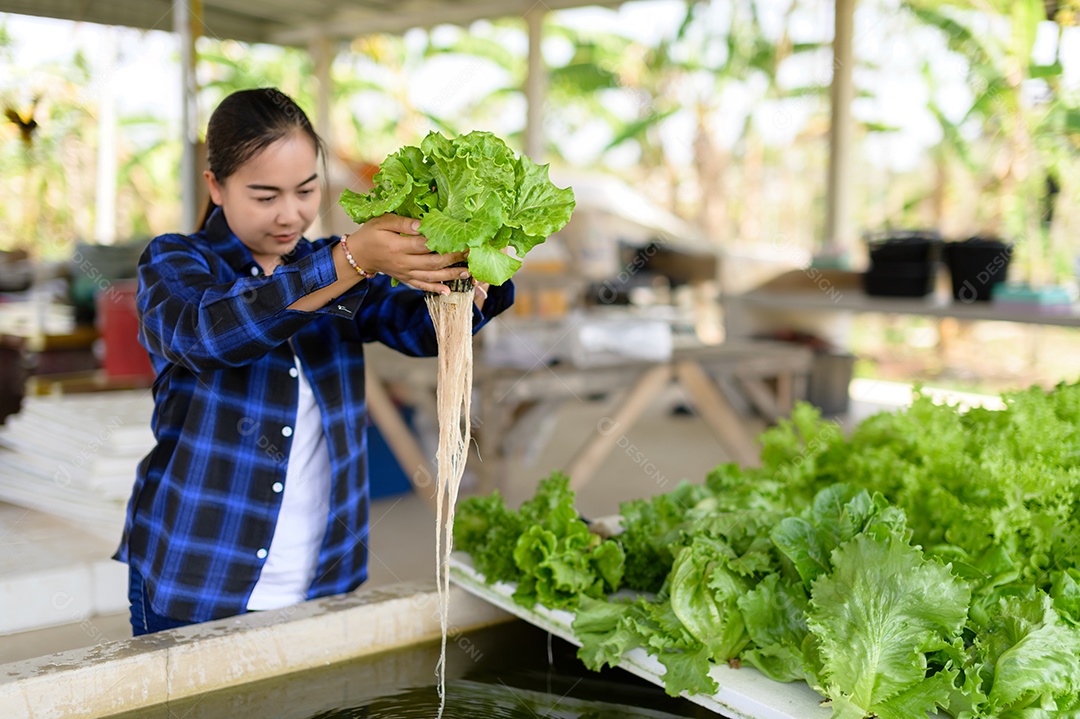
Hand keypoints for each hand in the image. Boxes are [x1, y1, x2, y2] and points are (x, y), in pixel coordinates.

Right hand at [348, 214, 468, 294]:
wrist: (359, 255)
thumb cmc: (371, 234)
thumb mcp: (383, 221)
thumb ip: (403, 222)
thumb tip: (423, 224)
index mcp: (398, 246)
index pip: (425, 245)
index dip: (444, 243)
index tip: (461, 238)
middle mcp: (403, 262)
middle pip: (432, 263)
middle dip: (454, 259)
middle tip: (471, 253)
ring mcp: (405, 273)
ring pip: (431, 276)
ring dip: (450, 276)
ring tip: (467, 273)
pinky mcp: (405, 279)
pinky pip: (422, 286)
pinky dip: (435, 289)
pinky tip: (448, 291)